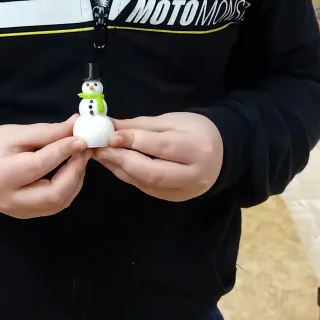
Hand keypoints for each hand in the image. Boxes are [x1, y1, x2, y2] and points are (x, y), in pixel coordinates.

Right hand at [0, 117, 88, 218]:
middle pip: (54, 193)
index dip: (64, 151)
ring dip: (75, 180)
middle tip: (84, 150)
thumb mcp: (14, 133)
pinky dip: (68, 188)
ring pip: (59, 203)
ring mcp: (20, 212)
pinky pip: (55, 205)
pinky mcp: (27, 215)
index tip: (81, 138)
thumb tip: (76, 126)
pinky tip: (71, 170)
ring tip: (79, 157)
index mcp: (2, 175)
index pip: (40, 165)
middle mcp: (11, 200)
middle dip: (75, 171)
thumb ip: (46, 132)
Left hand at [94, 112, 222, 201]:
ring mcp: (184, 191)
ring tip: (101, 154)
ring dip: (119, 168)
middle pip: (152, 172)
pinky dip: (127, 175)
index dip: (133, 142)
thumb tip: (110, 127)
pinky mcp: (173, 198)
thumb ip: (140, 126)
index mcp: (197, 148)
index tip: (110, 135)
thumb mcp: (171, 121)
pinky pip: (145, 187)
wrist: (220, 153)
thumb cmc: (195, 130)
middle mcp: (193, 175)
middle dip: (122, 159)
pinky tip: (114, 163)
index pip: (161, 147)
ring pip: (146, 182)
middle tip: (99, 148)